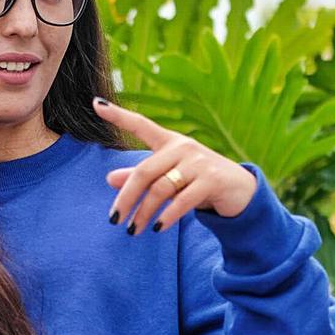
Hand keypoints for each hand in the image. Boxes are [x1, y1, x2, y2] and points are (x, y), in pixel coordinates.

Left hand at [93, 97, 257, 234]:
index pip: (140, 125)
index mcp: (169, 141)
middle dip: (126, 198)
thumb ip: (141, 177)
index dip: (118, 116)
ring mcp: (198, 162)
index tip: (95, 104)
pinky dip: (167, 216)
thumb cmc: (196, 180)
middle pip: (144, 172)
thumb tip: (110, 179)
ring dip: (144, 213)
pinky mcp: (211, 180)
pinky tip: (158, 228)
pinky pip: (182, 200)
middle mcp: (182, 147)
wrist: (238, 189)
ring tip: (133, 230)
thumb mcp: (168, 177)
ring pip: (161, 189)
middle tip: (114, 220)